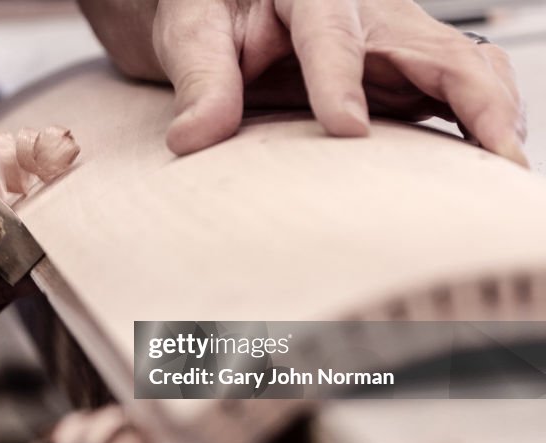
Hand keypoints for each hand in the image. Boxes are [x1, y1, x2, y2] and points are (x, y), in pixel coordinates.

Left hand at [79, 0, 527, 165]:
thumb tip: (192, 138)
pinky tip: (485, 167)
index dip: (341, 79)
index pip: (332, 34)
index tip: (345, 129)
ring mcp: (394, 44)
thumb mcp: (192, 34)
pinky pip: (458, 95)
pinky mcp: (403, 74)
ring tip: (503, 172)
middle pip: (438, 49)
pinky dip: (481, 128)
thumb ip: (200, 81)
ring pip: (467, 71)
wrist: (226, 8)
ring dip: (493, 119)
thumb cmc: (212, 12)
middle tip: (493, 160)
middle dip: (472, 103)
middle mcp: (368, 14)